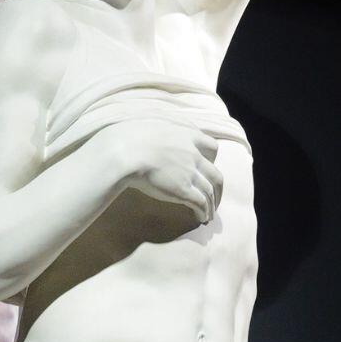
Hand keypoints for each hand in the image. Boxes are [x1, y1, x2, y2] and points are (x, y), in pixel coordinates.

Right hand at [107, 118, 223, 222]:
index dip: (213, 158)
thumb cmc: (127, 138)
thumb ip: (159, 127)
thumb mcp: (148, 123)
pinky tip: (201, 218)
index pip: (211, 146)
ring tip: (209, 214)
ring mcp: (189, 173)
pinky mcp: (183, 190)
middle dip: (218, 189)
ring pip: (210, 191)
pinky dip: (203, 212)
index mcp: (186, 136)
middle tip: (214, 198)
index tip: (209, 167)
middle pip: (215, 174)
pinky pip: (200, 203)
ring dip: (212, 204)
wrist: (122, 154)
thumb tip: (153, 128)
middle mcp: (192, 155)